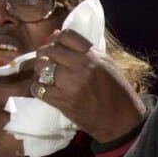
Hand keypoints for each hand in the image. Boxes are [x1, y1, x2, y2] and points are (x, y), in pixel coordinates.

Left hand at [30, 29, 145, 141]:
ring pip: (42, 67)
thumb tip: (57, 36)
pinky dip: (37, 88)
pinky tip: (44, 89)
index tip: (55, 44)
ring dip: (40, 70)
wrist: (120, 121)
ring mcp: (70, 83)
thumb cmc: (117, 92)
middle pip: (51, 49)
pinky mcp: (62, 101)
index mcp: (94, 55)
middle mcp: (81, 66)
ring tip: (45, 75)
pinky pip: (39, 88)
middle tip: (46, 60)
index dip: (56, 38)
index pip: (66, 35)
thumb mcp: (107, 65)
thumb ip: (85, 51)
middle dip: (45, 53)